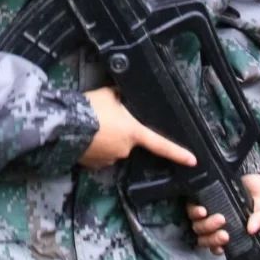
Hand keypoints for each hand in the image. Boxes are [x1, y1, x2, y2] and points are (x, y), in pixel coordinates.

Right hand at [81, 87, 195, 172]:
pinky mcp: (94, 165)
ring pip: (113, 148)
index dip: (178, 153)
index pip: (161, 144)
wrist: (66, 125)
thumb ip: (121, 97)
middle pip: (128, 140)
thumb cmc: (91, 108)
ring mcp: (109, 159)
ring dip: (105, 139)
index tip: (193, 160)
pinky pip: (99, 155)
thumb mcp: (109, 94)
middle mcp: (125, 149)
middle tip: (103, 119)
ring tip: (91, 126)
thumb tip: (123, 94)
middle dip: (119, 131)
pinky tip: (86, 137)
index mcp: (133, 132)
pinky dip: (95, 148)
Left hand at [188, 173, 259, 255]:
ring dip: (207, 226)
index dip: (217, 248)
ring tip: (219, 219)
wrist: (247, 170)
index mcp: (229, 230)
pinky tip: (203, 211)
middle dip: (213, 239)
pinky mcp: (197, 199)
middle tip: (225, 234)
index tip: (222, 248)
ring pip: (198, 227)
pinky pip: (191, 211)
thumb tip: (252, 230)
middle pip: (205, 239)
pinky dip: (196, 213)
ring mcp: (205, 212)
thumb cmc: (255, 191)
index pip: (217, 246)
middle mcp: (214, 224)